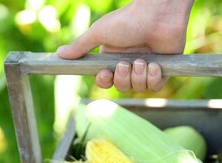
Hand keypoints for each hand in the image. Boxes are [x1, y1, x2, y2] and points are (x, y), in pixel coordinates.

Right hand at [57, 0, 193, 91]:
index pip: (105, 80)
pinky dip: (153, 78)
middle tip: (125, 63)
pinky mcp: (163, 70)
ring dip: (138, 76)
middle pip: (121, 86)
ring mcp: (145, 67)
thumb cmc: (128, 20)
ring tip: (143, 60)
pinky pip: (155, 87)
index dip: (105, 81)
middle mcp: (128, 63)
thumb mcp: (99, 32)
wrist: (158, 14)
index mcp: (112, 57)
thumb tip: (59, 54)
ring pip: (138, 88)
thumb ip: (80, 46)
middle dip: (123, 78)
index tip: (106, 73)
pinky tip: (154, 64)